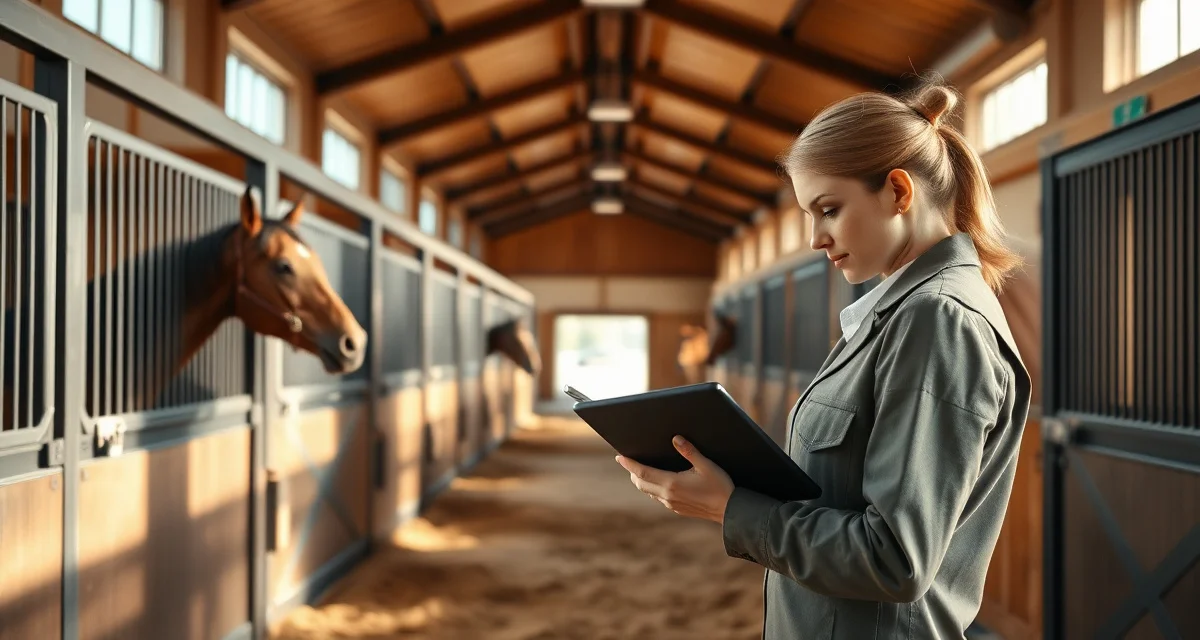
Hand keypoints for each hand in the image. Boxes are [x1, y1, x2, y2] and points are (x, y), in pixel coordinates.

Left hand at [616, 436, 734, 523]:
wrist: (730, 511)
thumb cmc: (720, 486)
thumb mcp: (706, 465)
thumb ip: (689, 451)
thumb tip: (675, 438)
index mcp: (672, 483)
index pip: (642, 472)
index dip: (629, 464)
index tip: (619, 457)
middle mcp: (668, 495)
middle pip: (641, 483)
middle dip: (632, 471)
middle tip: (627, 460)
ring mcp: (671, 504)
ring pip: (648, 491)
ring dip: (641, 480)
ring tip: (639, 469)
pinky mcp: (677, 508)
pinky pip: (658, 497)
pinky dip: (652, 487)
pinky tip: (657, 481)